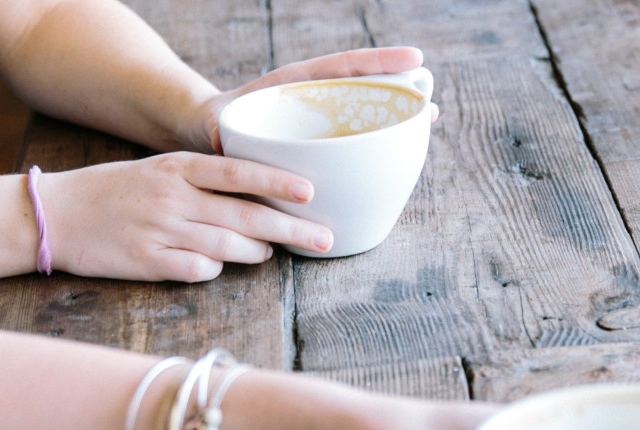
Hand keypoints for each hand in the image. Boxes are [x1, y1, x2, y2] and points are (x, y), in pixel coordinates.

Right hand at [41, 152, 332, 281]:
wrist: (55, 214)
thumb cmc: (114, 191)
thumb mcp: (158, 170)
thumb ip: (203, 181)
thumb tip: (256, 199)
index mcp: (177, 168)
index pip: (238, 173)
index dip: (277, 182)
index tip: (311, 191)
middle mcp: (173, 198)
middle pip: (244, 216)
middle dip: (291, 229)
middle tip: (324, 239)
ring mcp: (161, 232)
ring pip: (227, 247)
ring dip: (256, 253)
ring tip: (270, 253)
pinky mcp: (147, 263)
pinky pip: (197, 270)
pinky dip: (214, 269)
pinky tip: (217, 265)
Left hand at [179, 47, 432, 153]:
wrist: (209, 137)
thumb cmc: (214, 128)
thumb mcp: (216, 128)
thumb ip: (221, 134)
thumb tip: (223, 140)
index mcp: (291, 87)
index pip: (339, 67)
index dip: (376, 63)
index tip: (414, 59)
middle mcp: (314, 101)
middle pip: (362, 90)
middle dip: (398, 92)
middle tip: (429, 105)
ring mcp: (321, 123)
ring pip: (363, 117)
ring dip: (394, 121)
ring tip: (426, 122)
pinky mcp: (323, 145)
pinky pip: (353, 144)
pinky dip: (377, 149)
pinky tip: (399, 161)